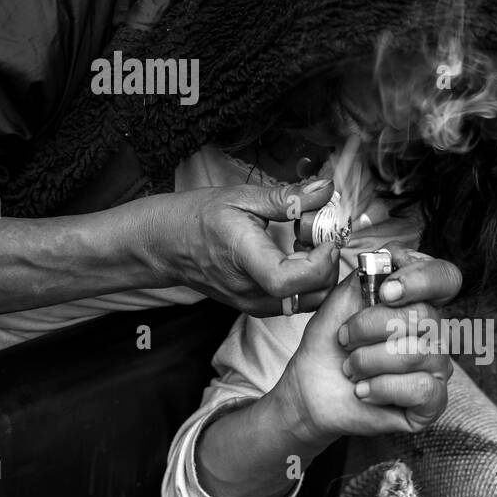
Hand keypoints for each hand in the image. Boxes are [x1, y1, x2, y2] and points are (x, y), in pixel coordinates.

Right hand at [143, 178, 339, 316]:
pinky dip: (308, 279)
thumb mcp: (242, 198)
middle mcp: (249, 291)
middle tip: (316, 232)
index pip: (287, 280)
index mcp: (242, 258)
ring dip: (319, 272)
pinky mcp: (258, 307)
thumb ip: (287, 198)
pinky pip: (297, 300)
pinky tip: (295, 254)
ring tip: (305, 242)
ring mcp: (253, 304)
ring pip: (309, 300)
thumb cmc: (199, 218)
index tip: (326, 236)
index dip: (319, 261)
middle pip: (310, 294)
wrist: (168, 245)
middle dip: (327, 262)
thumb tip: (325, 189)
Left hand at [271, 243, 460, 446]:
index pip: (445, 277)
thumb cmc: (330, 344)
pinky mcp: (433, 402)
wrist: (312, 389)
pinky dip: (381, 388)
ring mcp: (436, 367)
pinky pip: (421, 388)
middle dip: (369, 327)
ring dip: (368, 361)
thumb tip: (393, 255)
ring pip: (417, 353)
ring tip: (351, 369)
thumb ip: (369, 274)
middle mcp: (434, 332)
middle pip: (424, 316)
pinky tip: (364, 391)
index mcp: (416, 301)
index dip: (421, 279)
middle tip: (345, 339)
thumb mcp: (341, 300)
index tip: (386, 291)